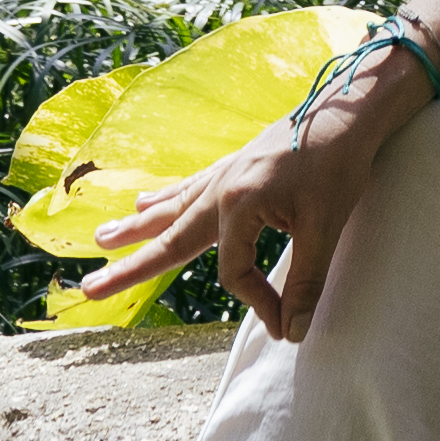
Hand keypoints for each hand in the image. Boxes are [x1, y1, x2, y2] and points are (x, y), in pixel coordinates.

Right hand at [77, 47, 428, 343]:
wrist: (350, 109)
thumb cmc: (340, 164)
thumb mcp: (325, 227)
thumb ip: (304, 282)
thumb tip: (292, 331)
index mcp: (239, 204)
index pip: (234, 274)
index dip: (258, 303)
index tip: (285, 322)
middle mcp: (221, 188)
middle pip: (171, 238)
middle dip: (131, 267)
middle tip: (89, 289)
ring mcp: (224, 173)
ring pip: (172, 209)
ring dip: (137, 228)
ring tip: (100, 239)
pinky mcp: (234, 164)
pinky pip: (189, 187)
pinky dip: (165, 198)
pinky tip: (143, 201)